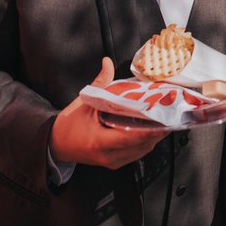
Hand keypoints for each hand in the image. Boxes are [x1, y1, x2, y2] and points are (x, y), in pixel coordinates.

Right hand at [49, 57, 167, 168]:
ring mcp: (112, 162)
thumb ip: (100, 83)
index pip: (131, 136)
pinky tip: (152, 130)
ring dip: (154, 137)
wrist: (56, 145)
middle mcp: (108, 155)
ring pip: (142, 151)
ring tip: (164, 121)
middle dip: (158, 131)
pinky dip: (145, 142)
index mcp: (99, 140)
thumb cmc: (69, 125)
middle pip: (141, 145)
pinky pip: (136, 154)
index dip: (150, 128)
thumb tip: (107, 62)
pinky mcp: (115, 163)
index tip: (163, 117)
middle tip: (169, 115)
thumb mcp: (84, 102)